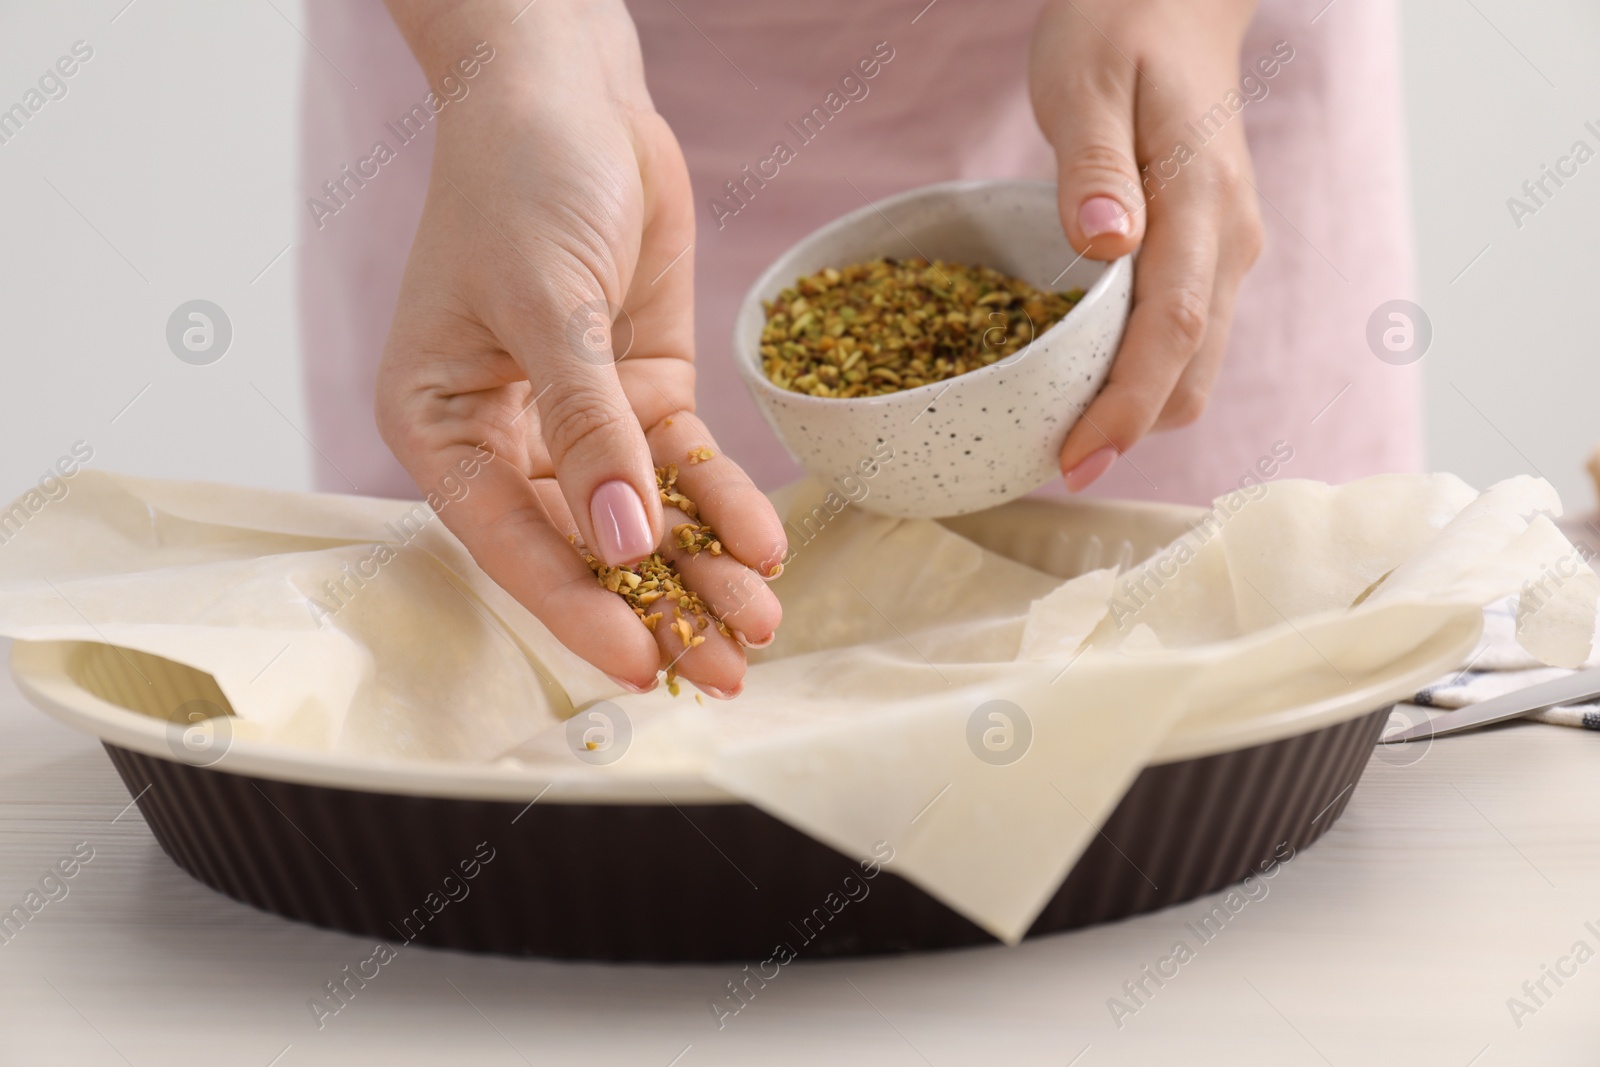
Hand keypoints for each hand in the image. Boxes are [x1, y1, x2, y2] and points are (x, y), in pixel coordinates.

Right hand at [376, 0, 784, 697]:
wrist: (570, 89)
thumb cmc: (519, 178)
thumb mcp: (545, 302)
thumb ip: (587, 427)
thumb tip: (624, 542)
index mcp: (439, 421)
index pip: (506, 539)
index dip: (574, 606)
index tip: (639, 664)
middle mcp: (505, 435)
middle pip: (583, 545)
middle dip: (654, 608)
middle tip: (722, 671)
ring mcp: (581, 419)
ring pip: (643, 516)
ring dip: (702, 570)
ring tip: (760, 624)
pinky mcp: (643, 390)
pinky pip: (685, 463)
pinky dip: (724, 501)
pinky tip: (766, 543)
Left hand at [1029, 0, 1265, 491]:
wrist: (1176, 0)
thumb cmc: (1120, 28)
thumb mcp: (1085, 81)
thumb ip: (1093, 165)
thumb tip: (1105, 245)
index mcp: (1203, 202)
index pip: (1175, 328)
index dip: (1127, 405)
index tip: (1077, 458)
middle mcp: (1230, 242)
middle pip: (1193, 370)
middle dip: (1130, 431)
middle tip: (1054, 466)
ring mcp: (1226, 253)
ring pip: (1194, 366)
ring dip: (1136, 412)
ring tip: (1060, 436)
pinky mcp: (1209, 258)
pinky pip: (1184, 340)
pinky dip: (1140, 379)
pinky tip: (1082, 385)